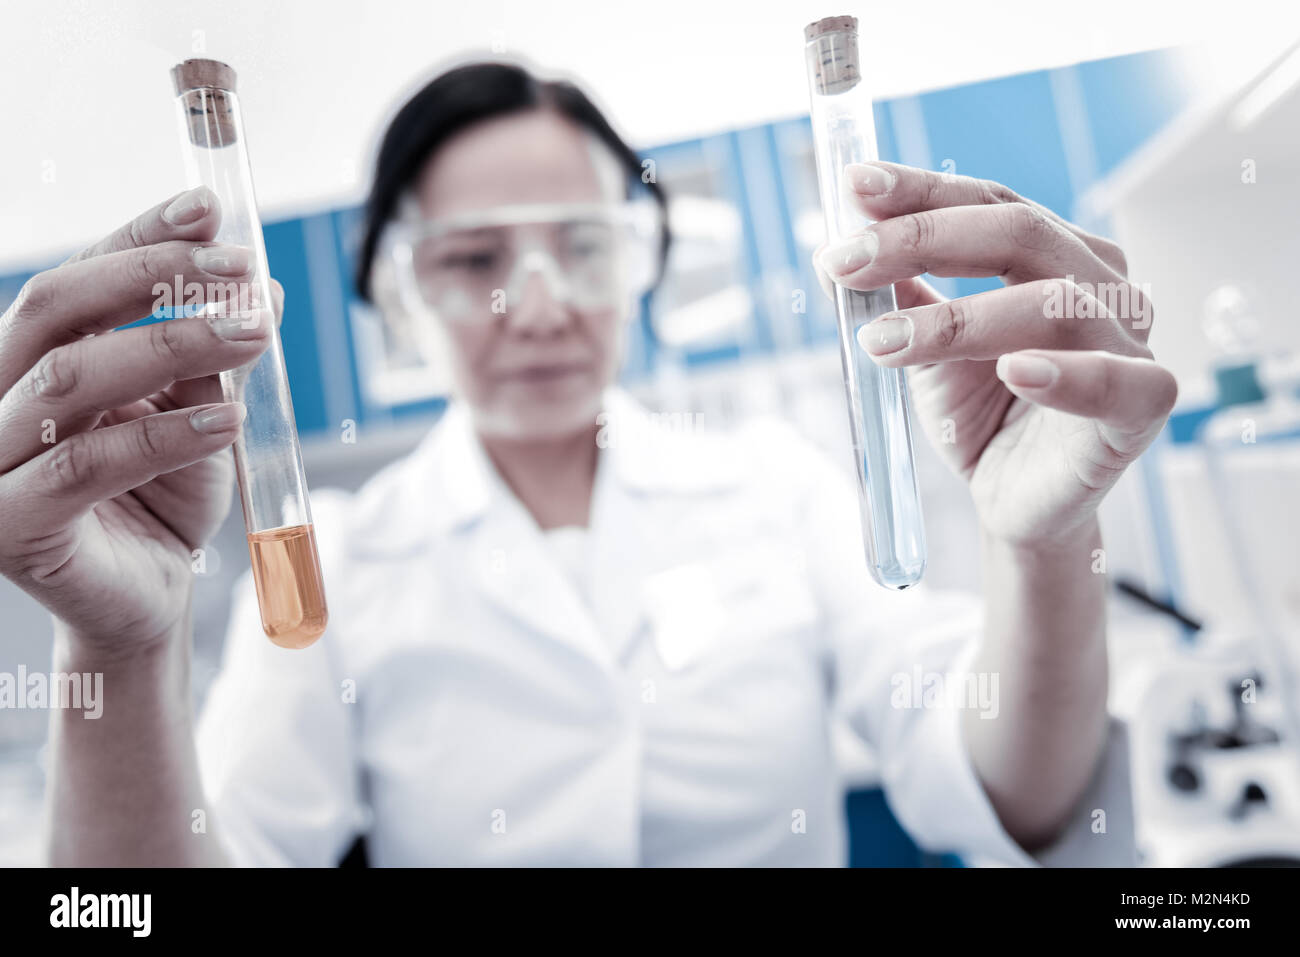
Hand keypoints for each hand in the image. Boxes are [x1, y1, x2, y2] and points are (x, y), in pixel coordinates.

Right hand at [0, 187, 280, 653]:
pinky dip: (165, 434)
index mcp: (31, 361)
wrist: (147, 600)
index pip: (75, 281)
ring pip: (69, 379)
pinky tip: (227, 420)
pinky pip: (86, 463)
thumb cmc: (164, 501)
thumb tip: (263, 290)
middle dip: (152, 278)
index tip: (208, 207)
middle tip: (240, 271)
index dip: (137, 239)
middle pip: (53, 310)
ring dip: (171, 345)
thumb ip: (210, 359)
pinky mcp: (10, 525)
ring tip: (253, 336)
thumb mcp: (197, 416)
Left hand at [813, 161, 1176, 547]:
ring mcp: (1129, 341)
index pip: (991, 203)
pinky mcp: (1142, 408)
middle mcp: (1101, 283)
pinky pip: (1115, 383)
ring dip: (957, 319)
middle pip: (1019, 232)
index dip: (923, 191)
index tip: (855, 185)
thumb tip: (835, 247)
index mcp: (1056, 254)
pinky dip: (1066, 375)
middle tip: (845, 262)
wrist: (1013, 502)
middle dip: (922, 240)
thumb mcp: (925, 346)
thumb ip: (897, 294)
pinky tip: (1014, 372)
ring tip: (881, 342)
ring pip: (1052, 304)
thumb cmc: (980, 414)